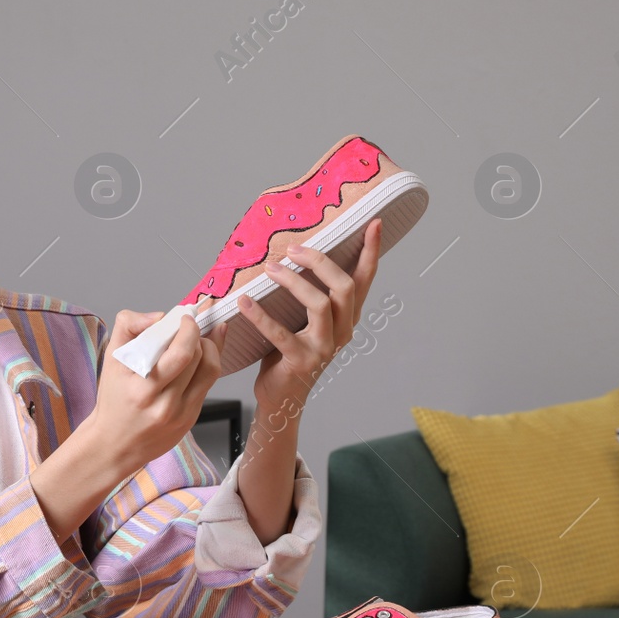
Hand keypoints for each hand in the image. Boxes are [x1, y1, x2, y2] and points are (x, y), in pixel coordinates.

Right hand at [85, 309, 227, 475]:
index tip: (185, 318)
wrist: (114, 443)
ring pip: (210, 371)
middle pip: (199, 359)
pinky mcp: (190, 420)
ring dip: (209, 349)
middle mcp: (164, 405)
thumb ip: (128, 326)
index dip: (189, 330)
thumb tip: (159, 316)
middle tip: (189, 328)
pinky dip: (205, 367)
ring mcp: (181, 415)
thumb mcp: (110, 358)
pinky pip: (208, 386)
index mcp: (142, 389)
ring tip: (197, 342)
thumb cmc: (113, 399)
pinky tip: (197, 360)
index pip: (181, 355)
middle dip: (198, 336)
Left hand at [238, 218, 381, 413]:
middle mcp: (343, 331)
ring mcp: (324, 347)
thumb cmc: (290, 350)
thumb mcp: (305, 319)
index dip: (371, 251)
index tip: (374, 222)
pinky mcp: (301, 361)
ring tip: (269, 268)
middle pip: (344, 287)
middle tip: (293, 248)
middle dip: (320, 261)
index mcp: (347, 317)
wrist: (282, 395)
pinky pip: (280, 333)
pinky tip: (244, 301)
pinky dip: (260, 315)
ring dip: (293, 282)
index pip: (365, 279)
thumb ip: (309, 293)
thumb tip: (295, 252)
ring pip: (320, 304)